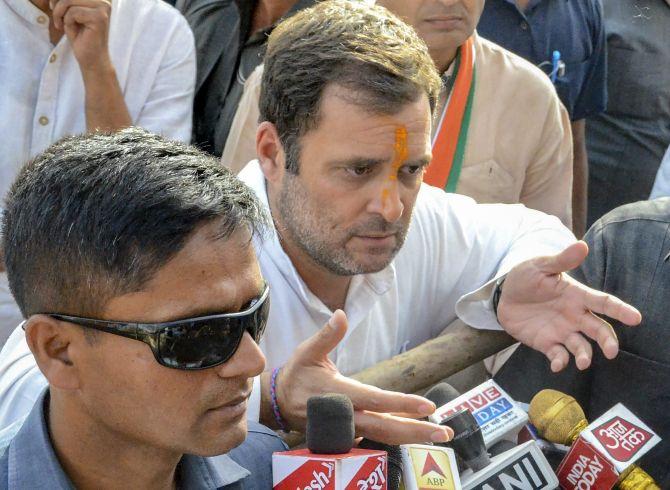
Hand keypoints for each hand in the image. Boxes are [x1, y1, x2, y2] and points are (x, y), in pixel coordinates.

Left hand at [51, 0, 111, 71]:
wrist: (92, 60)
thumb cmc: (81, 38)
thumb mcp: (70, 13)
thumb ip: (67, 1)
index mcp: (99, 0)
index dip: (59, 0)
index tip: (53, 8)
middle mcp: (104, 2)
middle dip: (58, 5)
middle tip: (57, 19)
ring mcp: (103, 9)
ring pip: (69, 1)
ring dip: (60, 13)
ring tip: (61, 25)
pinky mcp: (99, 18)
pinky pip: (73, 12)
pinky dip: (67, 21)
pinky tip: (71, 30)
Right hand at [269, 310, 452, 444]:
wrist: (279, 404)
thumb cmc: (297, 374)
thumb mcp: (308, 351)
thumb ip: (327, 335)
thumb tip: (341, 314)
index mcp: (338, 393)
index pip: (374, 400)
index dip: (400, 404)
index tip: (426, 406)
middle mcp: (346, 416)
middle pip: (385, 427)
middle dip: (415, 430)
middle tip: (443, 431)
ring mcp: (348, 429)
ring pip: (384, 435)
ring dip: (412, 435)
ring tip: (440, 433)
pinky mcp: (350, 433)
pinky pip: (378, 436)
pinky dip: (399, 435)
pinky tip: (418, 431)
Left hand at [498, 241, 641, 371]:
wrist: (504, 294)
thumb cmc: (526, 277)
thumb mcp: (540, 266)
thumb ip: (561, 260)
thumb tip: (582, 245)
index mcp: (576, 296)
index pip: (603, 303)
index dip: (620, 310)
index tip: (635, 318)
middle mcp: (574, 316)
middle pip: (598, 330)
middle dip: (607, 341)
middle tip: (611, 351)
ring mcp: (561, 331)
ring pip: (581, 346)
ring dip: (584, 356)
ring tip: (583, 363)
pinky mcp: (547, 343)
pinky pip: (558, 355)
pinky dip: (560, 362)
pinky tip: (557, 365)